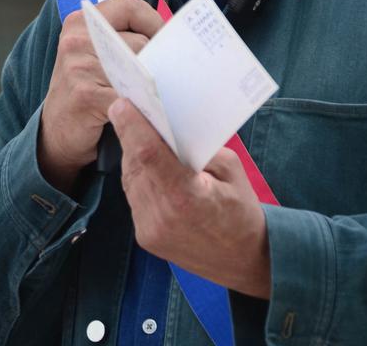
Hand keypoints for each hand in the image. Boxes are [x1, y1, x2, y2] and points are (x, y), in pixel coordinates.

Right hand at [38, 0, 163, 192]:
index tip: (165, 40)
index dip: (154, 21)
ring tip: (151, 94)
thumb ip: (122, 37)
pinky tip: (144, 112)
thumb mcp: (95, 53)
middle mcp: (76, 40)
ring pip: (139, 68)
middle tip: (161, 76)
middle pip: (140, 40)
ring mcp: (79, 67)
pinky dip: (143, 106)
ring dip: (151, 85)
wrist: (56, 131)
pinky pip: (130, 96)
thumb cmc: (85, 88)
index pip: (130, 6)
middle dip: (155, 60)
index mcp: (81, 22)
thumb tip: (170, 36)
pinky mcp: (86, 96)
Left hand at [108, 98, 270, 298]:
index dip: (131, 126)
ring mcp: (150, 230)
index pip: (148, 154)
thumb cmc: (242, 211)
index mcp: (186, 196)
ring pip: (130, 178)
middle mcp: (161, 215)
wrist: (245, 261)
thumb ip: (197, 147)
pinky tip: (147, 163)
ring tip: (140, 133)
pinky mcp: (145, 237)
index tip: (121, 104)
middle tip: (131, 109)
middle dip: (130, 134)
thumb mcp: (230, 168)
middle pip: (135, 164)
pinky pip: (134, 196)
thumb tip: (169, 126)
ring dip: (133, 154)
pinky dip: (139, 175)